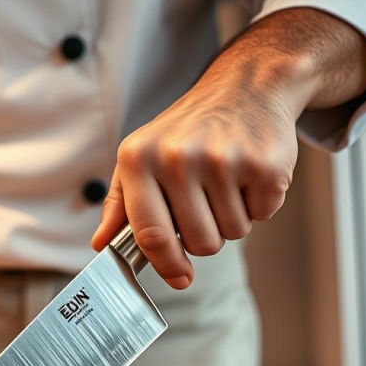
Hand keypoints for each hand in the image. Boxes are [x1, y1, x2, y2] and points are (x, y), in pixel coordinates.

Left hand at [91, 8, 365, 289]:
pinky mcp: (264, 164)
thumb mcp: (141, 157)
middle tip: (206, 203)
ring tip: (226, 182)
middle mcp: (177, 158)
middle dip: (206, 236)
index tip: (179, 278)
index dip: (166, 266)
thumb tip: (101, 245)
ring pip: (232, 233)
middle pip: (198, 243)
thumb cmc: (187, 131)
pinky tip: (248, 173)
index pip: (149, 234)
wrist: (245, 87)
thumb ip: (121, 205)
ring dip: (232, 218)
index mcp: (139, 159)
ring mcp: (222, 160)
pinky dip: (259, 204)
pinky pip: (262, 215)